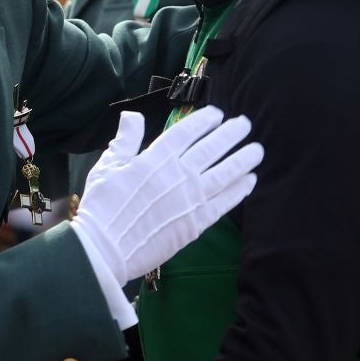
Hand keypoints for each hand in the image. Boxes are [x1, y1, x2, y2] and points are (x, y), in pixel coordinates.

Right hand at [70, 108, 263, 287]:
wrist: (106, 247)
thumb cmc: (102, 206)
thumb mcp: (108, 166)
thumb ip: (125, 140)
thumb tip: (132, 116)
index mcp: (156, 158)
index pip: (187, 131)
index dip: (205, 120)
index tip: (217, 113)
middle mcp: (179, 174)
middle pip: (212, 148)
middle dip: (231, 133)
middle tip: (245, 123)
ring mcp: (190, 199)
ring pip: (225, 173)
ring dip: (244, 159)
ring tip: (257, 150)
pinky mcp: (197, 222)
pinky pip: (224, 202)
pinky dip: (239, 190)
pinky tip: (250, 181)